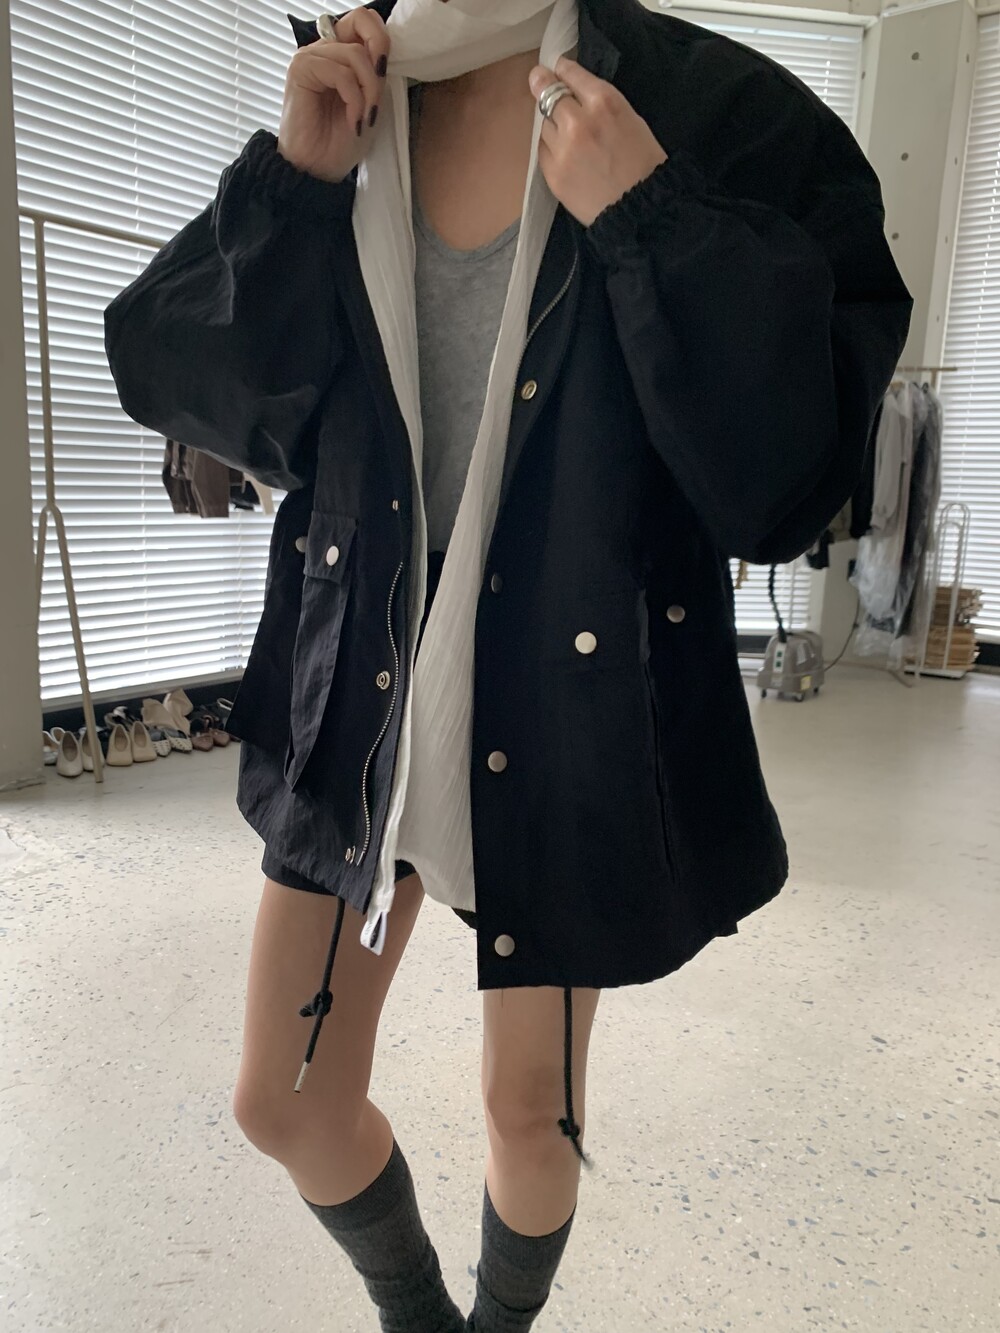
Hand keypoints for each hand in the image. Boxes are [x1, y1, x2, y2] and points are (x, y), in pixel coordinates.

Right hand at [277, 9, 389, 183]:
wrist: (318, 169)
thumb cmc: (342, 140)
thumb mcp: (371, 102)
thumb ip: (376, 73)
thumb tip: (385, 52)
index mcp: (342, 52)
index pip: (364, 20)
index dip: (381, 37)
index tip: (385, 70)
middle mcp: (325, 49)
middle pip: (362, 24)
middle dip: (378, 66)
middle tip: (376, 101)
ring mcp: (312, 56)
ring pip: (355, 54)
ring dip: (368, 91)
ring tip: (364, 118)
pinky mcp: (301, 69)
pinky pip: (340, 73)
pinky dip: (354, 99)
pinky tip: (353, 120)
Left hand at [528, 57, 667, 226]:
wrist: (639, 210)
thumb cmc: (643, 164)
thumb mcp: (630, 118)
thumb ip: (599, 101)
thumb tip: (573, 88)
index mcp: (604, 102)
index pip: (569, 73)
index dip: (561, 70)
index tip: (557, 70)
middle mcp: (578, 121)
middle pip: (548, 93)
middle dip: (543, 86)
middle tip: (539, 82)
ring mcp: (562, 148)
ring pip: (544, 124)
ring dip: (552, 124)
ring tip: (569, 137)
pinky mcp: (552, 172)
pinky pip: (543, 150)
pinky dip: (551, 149)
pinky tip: (567, 156)